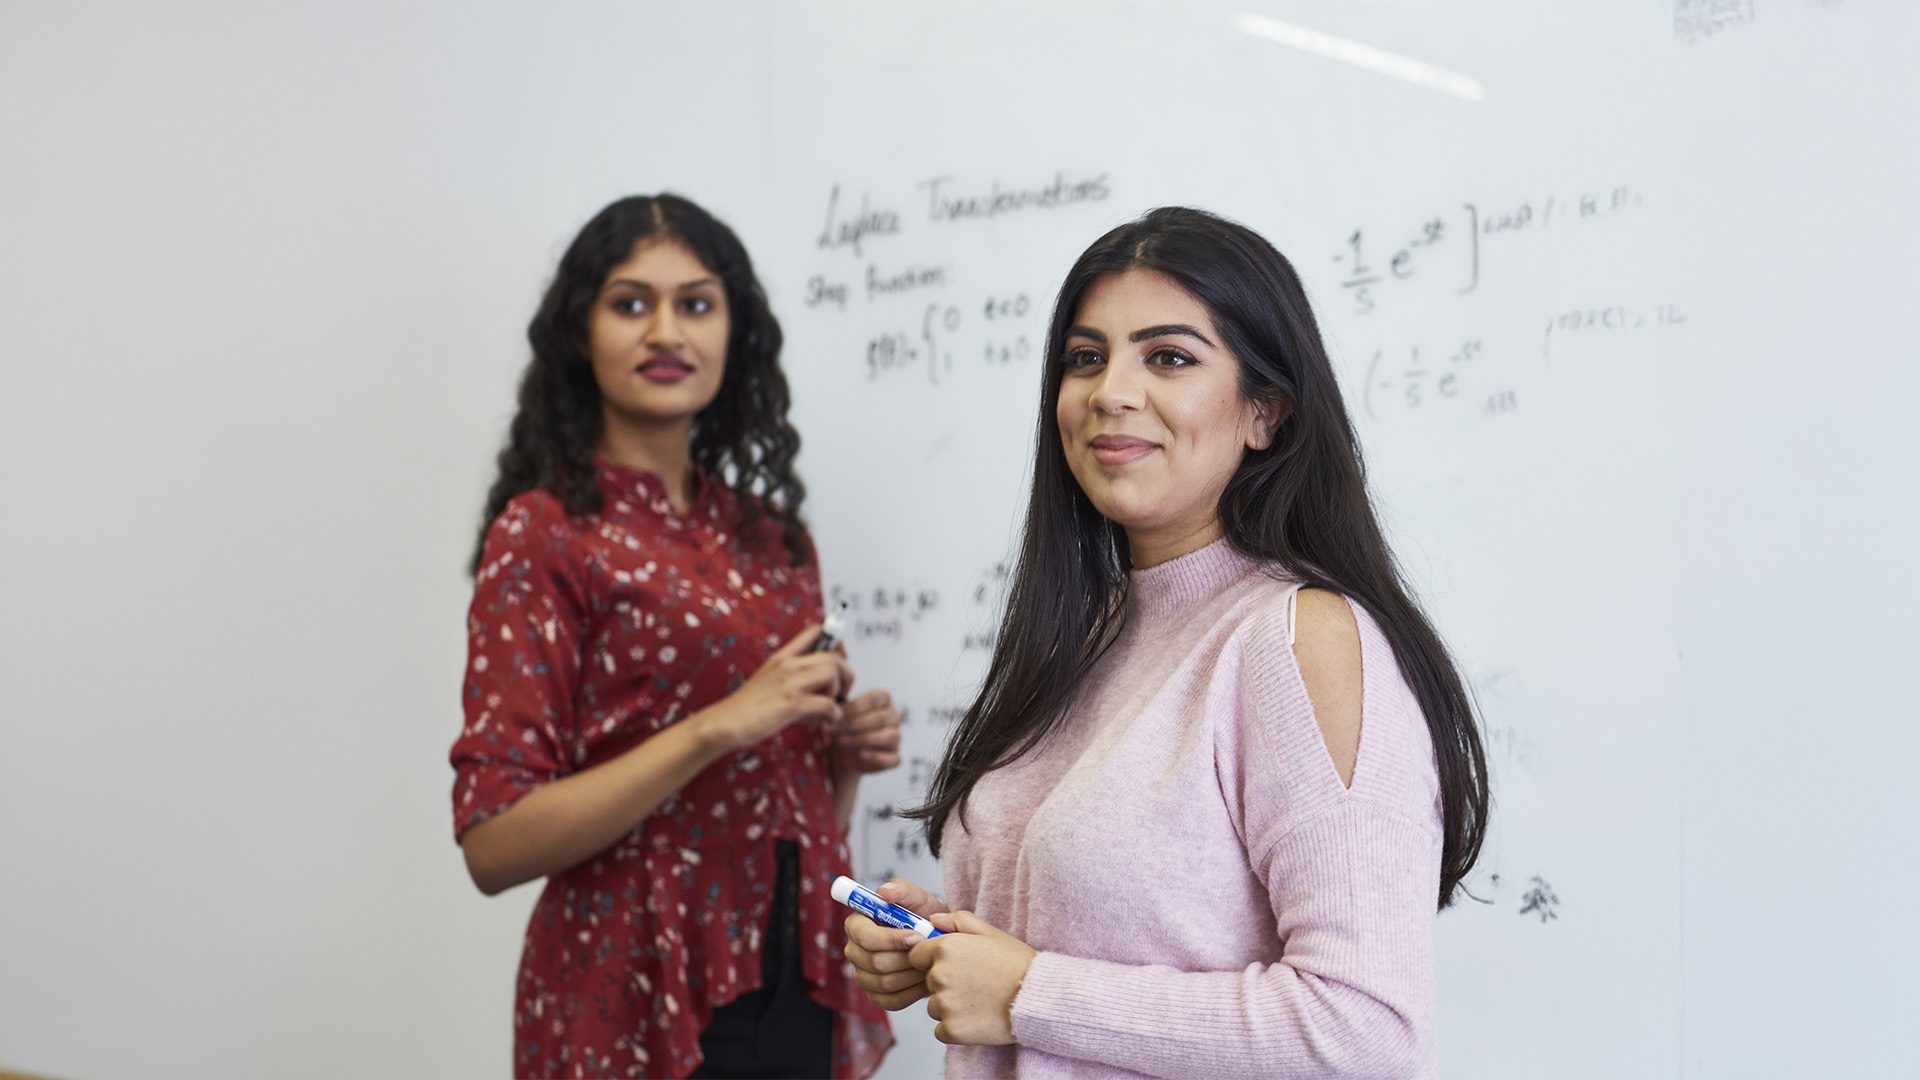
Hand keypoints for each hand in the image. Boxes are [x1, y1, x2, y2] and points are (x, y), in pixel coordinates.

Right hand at [699, 625, 852, 751]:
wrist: (723, 723)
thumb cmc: (747, 707)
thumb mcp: (768, 680)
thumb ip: (792, 677)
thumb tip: (819, 687)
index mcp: (783, 656)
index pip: (816, 631)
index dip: (837, 644)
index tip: (839, 663)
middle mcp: (788, 664)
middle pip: (834, 656)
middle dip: (846, 676)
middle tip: (841, 693)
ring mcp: (790, 682)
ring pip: (834, 673)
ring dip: (838, 693)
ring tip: (828, 709)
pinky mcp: (792, 703)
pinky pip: (828, 704)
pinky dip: (834, 716)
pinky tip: (825, 723)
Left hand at [830, 689, 902, 778]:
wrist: (842, 755)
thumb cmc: (843, 729)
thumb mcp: (839, 716)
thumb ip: (839, 709)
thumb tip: (831, 707)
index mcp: (883, 700)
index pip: (874, 698)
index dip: (854, 706)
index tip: (835, 714)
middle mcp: (893, 716)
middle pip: (880, 718)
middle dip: (854, 724)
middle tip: (834, 729)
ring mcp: (897, 737)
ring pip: (890, 736)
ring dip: (863, 739)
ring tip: (842, 741)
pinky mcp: (895, 757)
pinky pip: (893, 758)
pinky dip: (877, 757)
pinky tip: (861, 755)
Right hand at [843, 879, 947, 1010]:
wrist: (940, 944)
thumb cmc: (926, 918)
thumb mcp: (920, 899)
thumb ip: (903, 890)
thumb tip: (884, 892)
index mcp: (857, 924)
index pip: (863, 936)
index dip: (890, 938)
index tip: (917, 936)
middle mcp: (855, 951)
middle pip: (874, 962)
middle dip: (906, 957)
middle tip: (930, 952)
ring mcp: (863, 976)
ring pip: (884, 982)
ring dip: (912, 974)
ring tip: (931, 963)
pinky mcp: (876, 996)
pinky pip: (891, 1001)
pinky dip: (913, 992)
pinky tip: (926, 979)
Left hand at [908, 910, 1035, 1046]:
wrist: (1038, 999)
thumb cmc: (1017, 964)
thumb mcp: (991, 932)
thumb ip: (958, 921)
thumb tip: (933, 920)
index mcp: (946, 948)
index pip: (917, 956)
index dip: (933, 961)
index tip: (955, 967)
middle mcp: (940, 975)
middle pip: (928, 982)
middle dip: (945, 984)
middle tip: (975, 984)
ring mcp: (944, 1005)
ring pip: (934, 1007)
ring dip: (950, 1007)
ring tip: (979, 1001)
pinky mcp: (951, 1030)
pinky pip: (941, 1030)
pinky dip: (955, 1028)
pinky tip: (978, 1018)